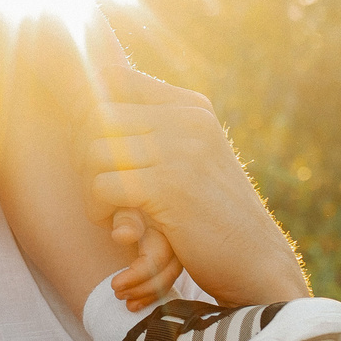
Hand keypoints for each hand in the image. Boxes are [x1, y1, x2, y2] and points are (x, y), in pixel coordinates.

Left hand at [83, 16, 307, 303]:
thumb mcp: (188, 161)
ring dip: (89, 186)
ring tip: (107, 209)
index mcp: (190, 107)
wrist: (258, 262)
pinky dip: (99, 208)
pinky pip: (102, 184)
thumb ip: (152, 131)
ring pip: (93, 149)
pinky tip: (118, 225)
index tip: (85, 144)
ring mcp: (180, 150)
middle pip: (94, 113)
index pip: (111, 78)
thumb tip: (84, 90)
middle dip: (82, 153)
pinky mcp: (170, 186)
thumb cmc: (212, 216)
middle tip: (96, 187)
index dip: (83, 109)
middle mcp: (186, 119)